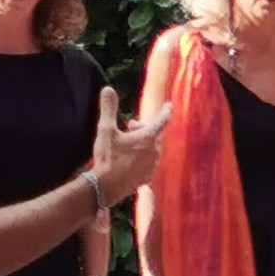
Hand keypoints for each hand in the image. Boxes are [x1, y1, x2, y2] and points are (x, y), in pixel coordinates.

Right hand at [89, 88, 168, 203]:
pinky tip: (129, 158)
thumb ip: (108, 108)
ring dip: (143, 142)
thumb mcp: (105, 130)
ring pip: (153, 148)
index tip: (169, 105)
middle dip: (143, 127)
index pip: (161, 120)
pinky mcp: (148, 177)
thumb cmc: (107, 157)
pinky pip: (149, 162)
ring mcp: (153, 166)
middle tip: (128, 126)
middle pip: (155, 134)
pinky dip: (142, 156)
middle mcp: (155, 152)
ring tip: (127, 143)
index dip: (165, 111)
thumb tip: (108, 88)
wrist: (105, 187)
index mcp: (148, 138)